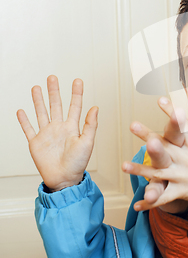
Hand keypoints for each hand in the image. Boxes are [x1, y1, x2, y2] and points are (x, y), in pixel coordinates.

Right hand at [17, 75, 97, 191]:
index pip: (74, 106)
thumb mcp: (87, 142)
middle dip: (54, 91)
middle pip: (56, 105)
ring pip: (41, 113)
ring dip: (38, 101)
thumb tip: (95, 107)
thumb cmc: (78, 163)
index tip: (77, 81)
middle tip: (52, 78)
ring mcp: (46, 134)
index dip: (76, 93)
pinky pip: (28, 129)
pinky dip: (24, 120)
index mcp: (72, 127)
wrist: (64, 179)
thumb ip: (90, 124)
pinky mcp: (35, 143)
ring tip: (36, 88)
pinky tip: (21, 111)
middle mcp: (59, 128)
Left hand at [124, 91, 187, 210]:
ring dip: (141, 169)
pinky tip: (136, 205)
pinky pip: (164, 198)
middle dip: (148, 136)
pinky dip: (151, 202)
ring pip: (159, 172)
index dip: (172, 112)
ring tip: (124, 165)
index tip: (160, 100)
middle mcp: (187, 159)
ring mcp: (183, 176)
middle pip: (166, 146)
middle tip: (133, 125)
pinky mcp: (183, 191)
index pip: (183, 126)